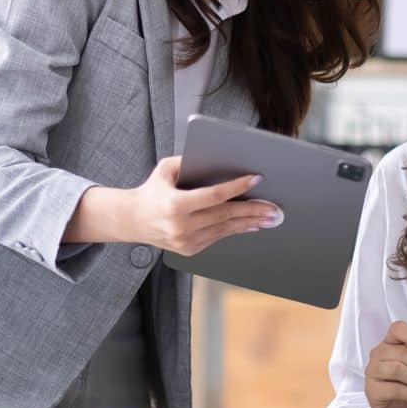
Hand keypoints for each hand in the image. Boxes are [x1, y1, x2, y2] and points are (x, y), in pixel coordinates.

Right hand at [78, 156, 279, 254]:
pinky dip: (235, 230)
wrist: (133, 221)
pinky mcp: (190, 250)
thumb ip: (188, 161)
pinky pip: (218, 237)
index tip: (255, 179)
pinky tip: (250, 225)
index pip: (214, 196)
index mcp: (175, 205)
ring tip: (269, 217)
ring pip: (225, 230)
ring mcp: (186, 242)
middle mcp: (181, 227)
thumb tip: (215, 157)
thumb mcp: (165, 170)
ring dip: (250, 223)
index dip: (237, 187)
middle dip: (253, 210)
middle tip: (274, 207)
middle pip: (225, 216)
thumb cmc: (152, 190)